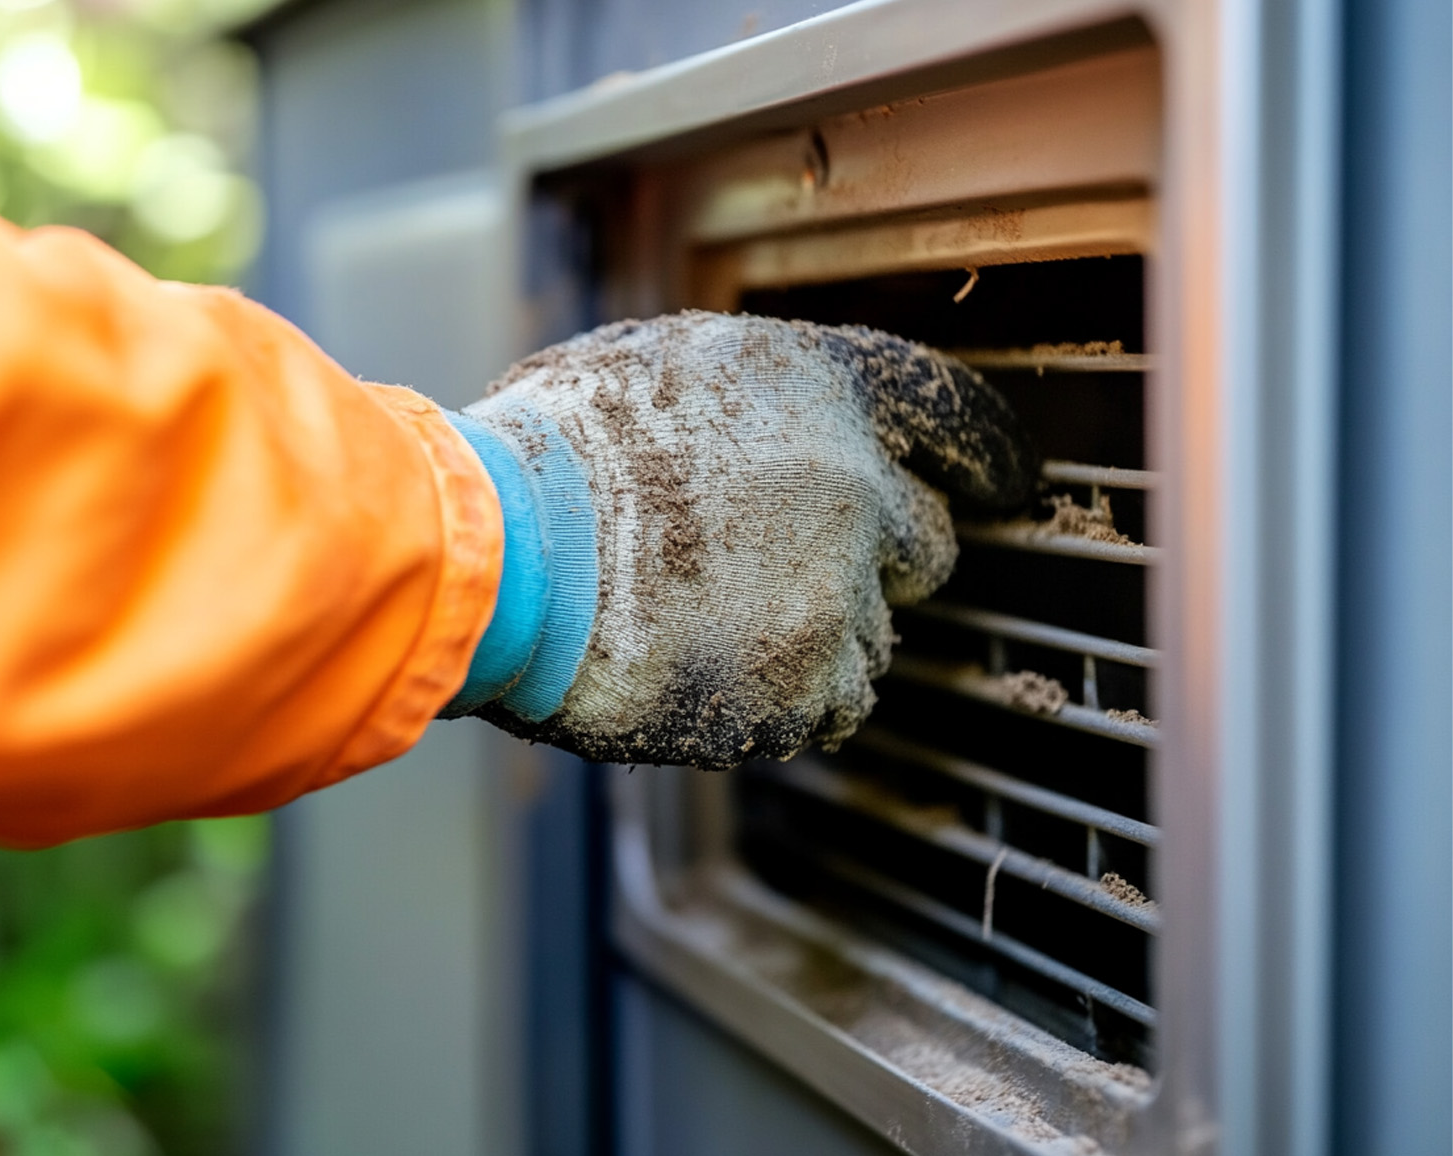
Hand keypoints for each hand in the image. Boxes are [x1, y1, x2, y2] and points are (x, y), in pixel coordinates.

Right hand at [445, 311, 1034, 767]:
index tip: (1007, 479)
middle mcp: (855, 485)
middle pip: (922, 544)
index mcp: (821, 388)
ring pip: (870, 635)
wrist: (506, 552)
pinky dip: (778, 698)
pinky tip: (704, 667)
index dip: (986, 451)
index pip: (952, 415)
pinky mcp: (804, 681)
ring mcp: (837, 590)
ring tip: (707, 621)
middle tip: (783, 568)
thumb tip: (762, 431)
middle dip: (871, 559)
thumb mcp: (652, 365)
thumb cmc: (551, 453)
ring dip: (811, 636)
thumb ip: (743, 400)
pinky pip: (823, 702)